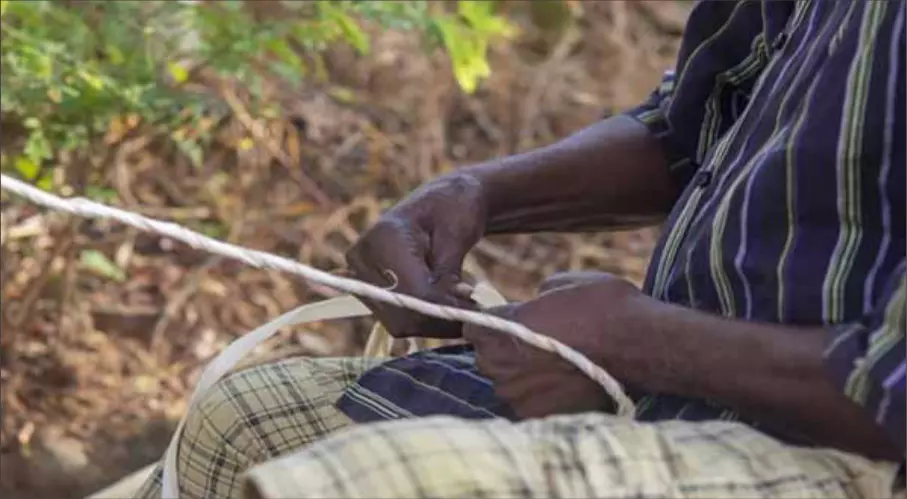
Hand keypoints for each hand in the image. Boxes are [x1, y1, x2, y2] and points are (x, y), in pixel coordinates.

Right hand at [346, 173, 486, 337]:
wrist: (443, 204)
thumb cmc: (455, 209)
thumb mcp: (458, 233)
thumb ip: (449, 269)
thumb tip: (450, 303)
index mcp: (382, 237)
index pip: (410, 290)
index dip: (443, 306)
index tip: (474, 309)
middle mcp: (362, 259)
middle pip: (402, 311)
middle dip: (441, 317)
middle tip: (474, 312)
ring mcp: (362, 278)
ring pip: (400, 323)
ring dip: (437, 322)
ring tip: (465, 307)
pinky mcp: (372, 292)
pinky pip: (400, 321)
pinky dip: (428, 320)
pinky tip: (451, 307)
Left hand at [463, 271, 649, 418]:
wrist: (640, 345)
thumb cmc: (604, 306)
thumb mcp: (563, 282)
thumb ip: (536, 294)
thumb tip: (533, 301)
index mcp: (503, 326)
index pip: (471, 325)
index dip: (487, 322)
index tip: (505, 321)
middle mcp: (501, 363)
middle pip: (486, 356)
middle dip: (504, 348)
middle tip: (535, 342)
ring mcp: (517, 393)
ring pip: (505, 382)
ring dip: (521, 374)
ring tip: (553, 365)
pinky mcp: (537, 414)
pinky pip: (526, 401)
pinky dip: (538, 394)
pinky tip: (561, 382)